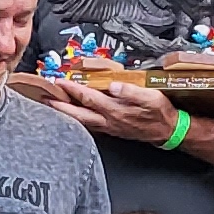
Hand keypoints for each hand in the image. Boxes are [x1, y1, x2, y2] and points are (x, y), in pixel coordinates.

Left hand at [24, 72, 180, 147]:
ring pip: (82, 121)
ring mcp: (109, 127)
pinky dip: (78, 119)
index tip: (60, 81)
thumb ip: (131, 91)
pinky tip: (73, 116)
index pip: (89, 98)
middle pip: (78, 114)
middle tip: (45, 98)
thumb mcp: (151, 98)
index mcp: (116, 110)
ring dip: (66, 114)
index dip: (73, 89)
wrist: (169, 131)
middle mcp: (109, 121)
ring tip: (53, 106)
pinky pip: (89, 125)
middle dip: (60, 106)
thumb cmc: (160, 113)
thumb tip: (113, 85)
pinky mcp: (112, 130)